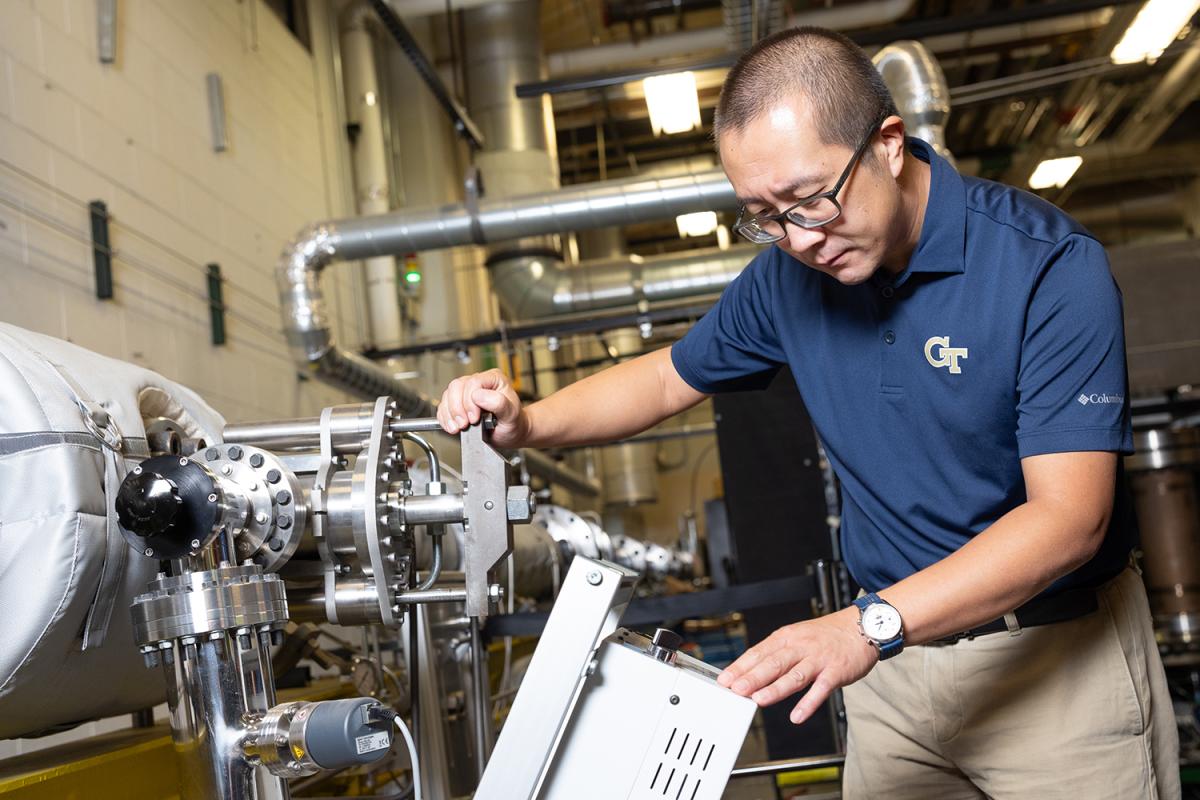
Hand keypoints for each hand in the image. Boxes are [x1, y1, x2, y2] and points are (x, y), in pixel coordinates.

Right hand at [437, 369, 529, 448]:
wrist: (511, 433)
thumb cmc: (514, 422)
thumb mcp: (512, 414)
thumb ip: (499, 403)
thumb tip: (479, 396)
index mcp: (494, 379)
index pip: (474, 382)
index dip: (470, 401)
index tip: (475, 418)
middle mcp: (479, 382)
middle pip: (457, 386)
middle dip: (457, 408)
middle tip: (464, 424)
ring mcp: (466, 392)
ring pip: (448, 395)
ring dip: (450, 414)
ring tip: (458, 428)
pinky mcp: (458, 403)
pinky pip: (444, 406)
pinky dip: (445, 418)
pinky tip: (452, 427)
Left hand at [717, 607, 878, 724]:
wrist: (861, 626)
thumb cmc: (826, 636)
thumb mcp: (796, 637)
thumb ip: (776, 655)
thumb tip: (750, 672)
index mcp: (786, 637)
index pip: (758, 652)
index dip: (740, 666)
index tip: (724, 680)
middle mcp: (800, 646)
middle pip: (773, 663)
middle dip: (752, 677)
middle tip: (735, 690)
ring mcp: (818, 659)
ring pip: (794, 675)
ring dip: (775, 688)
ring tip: (759, 700)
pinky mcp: (836, 671)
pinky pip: (821, 688)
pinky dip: (809, 703)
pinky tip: (797, 715)